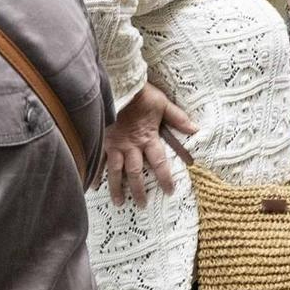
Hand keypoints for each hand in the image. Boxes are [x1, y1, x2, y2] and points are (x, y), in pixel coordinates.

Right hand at [102, 83, 196, 207]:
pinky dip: (95, 174)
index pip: (159, 163)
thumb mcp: (162, 104)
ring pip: (115, 172)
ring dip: (117, 188)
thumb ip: (178, 118)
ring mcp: (113, 145)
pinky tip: (93, 186)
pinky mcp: (100, 140)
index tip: (169, 192)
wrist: (115, 84)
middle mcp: (130, 146)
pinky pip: (97, 160)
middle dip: (139, 190)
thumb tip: (196, 130)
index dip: (165, 178)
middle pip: (135, 173)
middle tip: (141, 205)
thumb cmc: (140, 93)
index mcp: (147, 138)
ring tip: (119, 203)